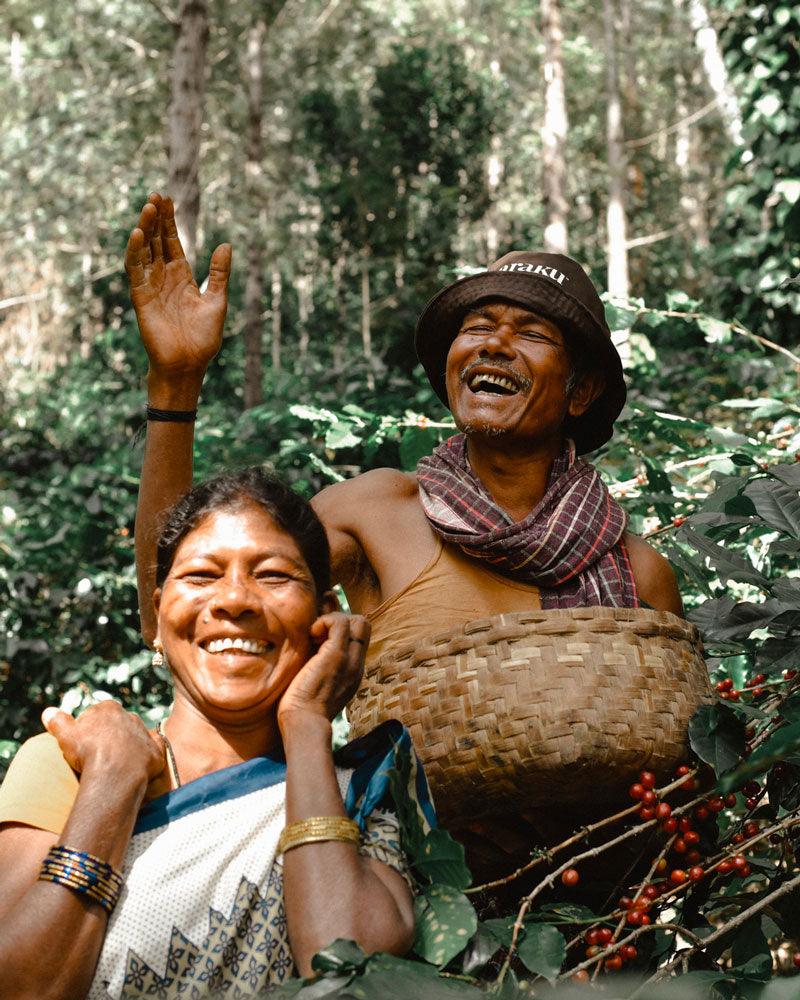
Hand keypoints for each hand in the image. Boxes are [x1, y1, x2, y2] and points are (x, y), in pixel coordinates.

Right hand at [42, 702, 166, 797]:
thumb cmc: (89, 752)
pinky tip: (136, 767)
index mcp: (109, 708)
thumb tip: (48, 712)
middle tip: (97, 756)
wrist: (115, 774)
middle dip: (108, 737)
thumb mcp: (66, 735)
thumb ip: (58, 721)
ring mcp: (145, 733)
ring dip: (126, 748)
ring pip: (134, 738)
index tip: (82, 745)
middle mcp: (130, 716)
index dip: (87, 730)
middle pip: (116, 726)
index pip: (96, 714)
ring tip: (113, 766)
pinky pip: (152, 752)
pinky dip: (146, 758)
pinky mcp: (156, 751)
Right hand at [124, 193, 231, 381]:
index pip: (172, 242)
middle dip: (156, 218)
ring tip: (148, 207)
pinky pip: (135, 270)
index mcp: (182, 277)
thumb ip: (220, 273)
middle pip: (157, 241)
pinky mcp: (141, 297)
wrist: (189, 364)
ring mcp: (151, 286)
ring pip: (144, 251)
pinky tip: (139, 234)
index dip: (170, 222)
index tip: (168, 198)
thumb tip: (226, 244)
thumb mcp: (217, 300)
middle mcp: (164, 278)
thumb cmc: (204, 338)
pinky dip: (135, 252)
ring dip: (145, 229)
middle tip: (156, 195)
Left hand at [277, 613, 368, 733]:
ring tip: (314, 638)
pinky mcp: (337, 655)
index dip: (340, 630)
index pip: (358, 638)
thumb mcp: (318, 684)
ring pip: (357, 620)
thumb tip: (310, 649)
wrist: (303, 723)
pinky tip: (311, 636)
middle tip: (317, 636)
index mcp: (353, 671)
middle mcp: (357, 664)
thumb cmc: (302, 708)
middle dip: (339, 621)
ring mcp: (350, 659)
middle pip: (363, 625)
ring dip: (331, 621)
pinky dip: (324, 622)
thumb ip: (320, 666)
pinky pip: (339, 622)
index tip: (318, 639)